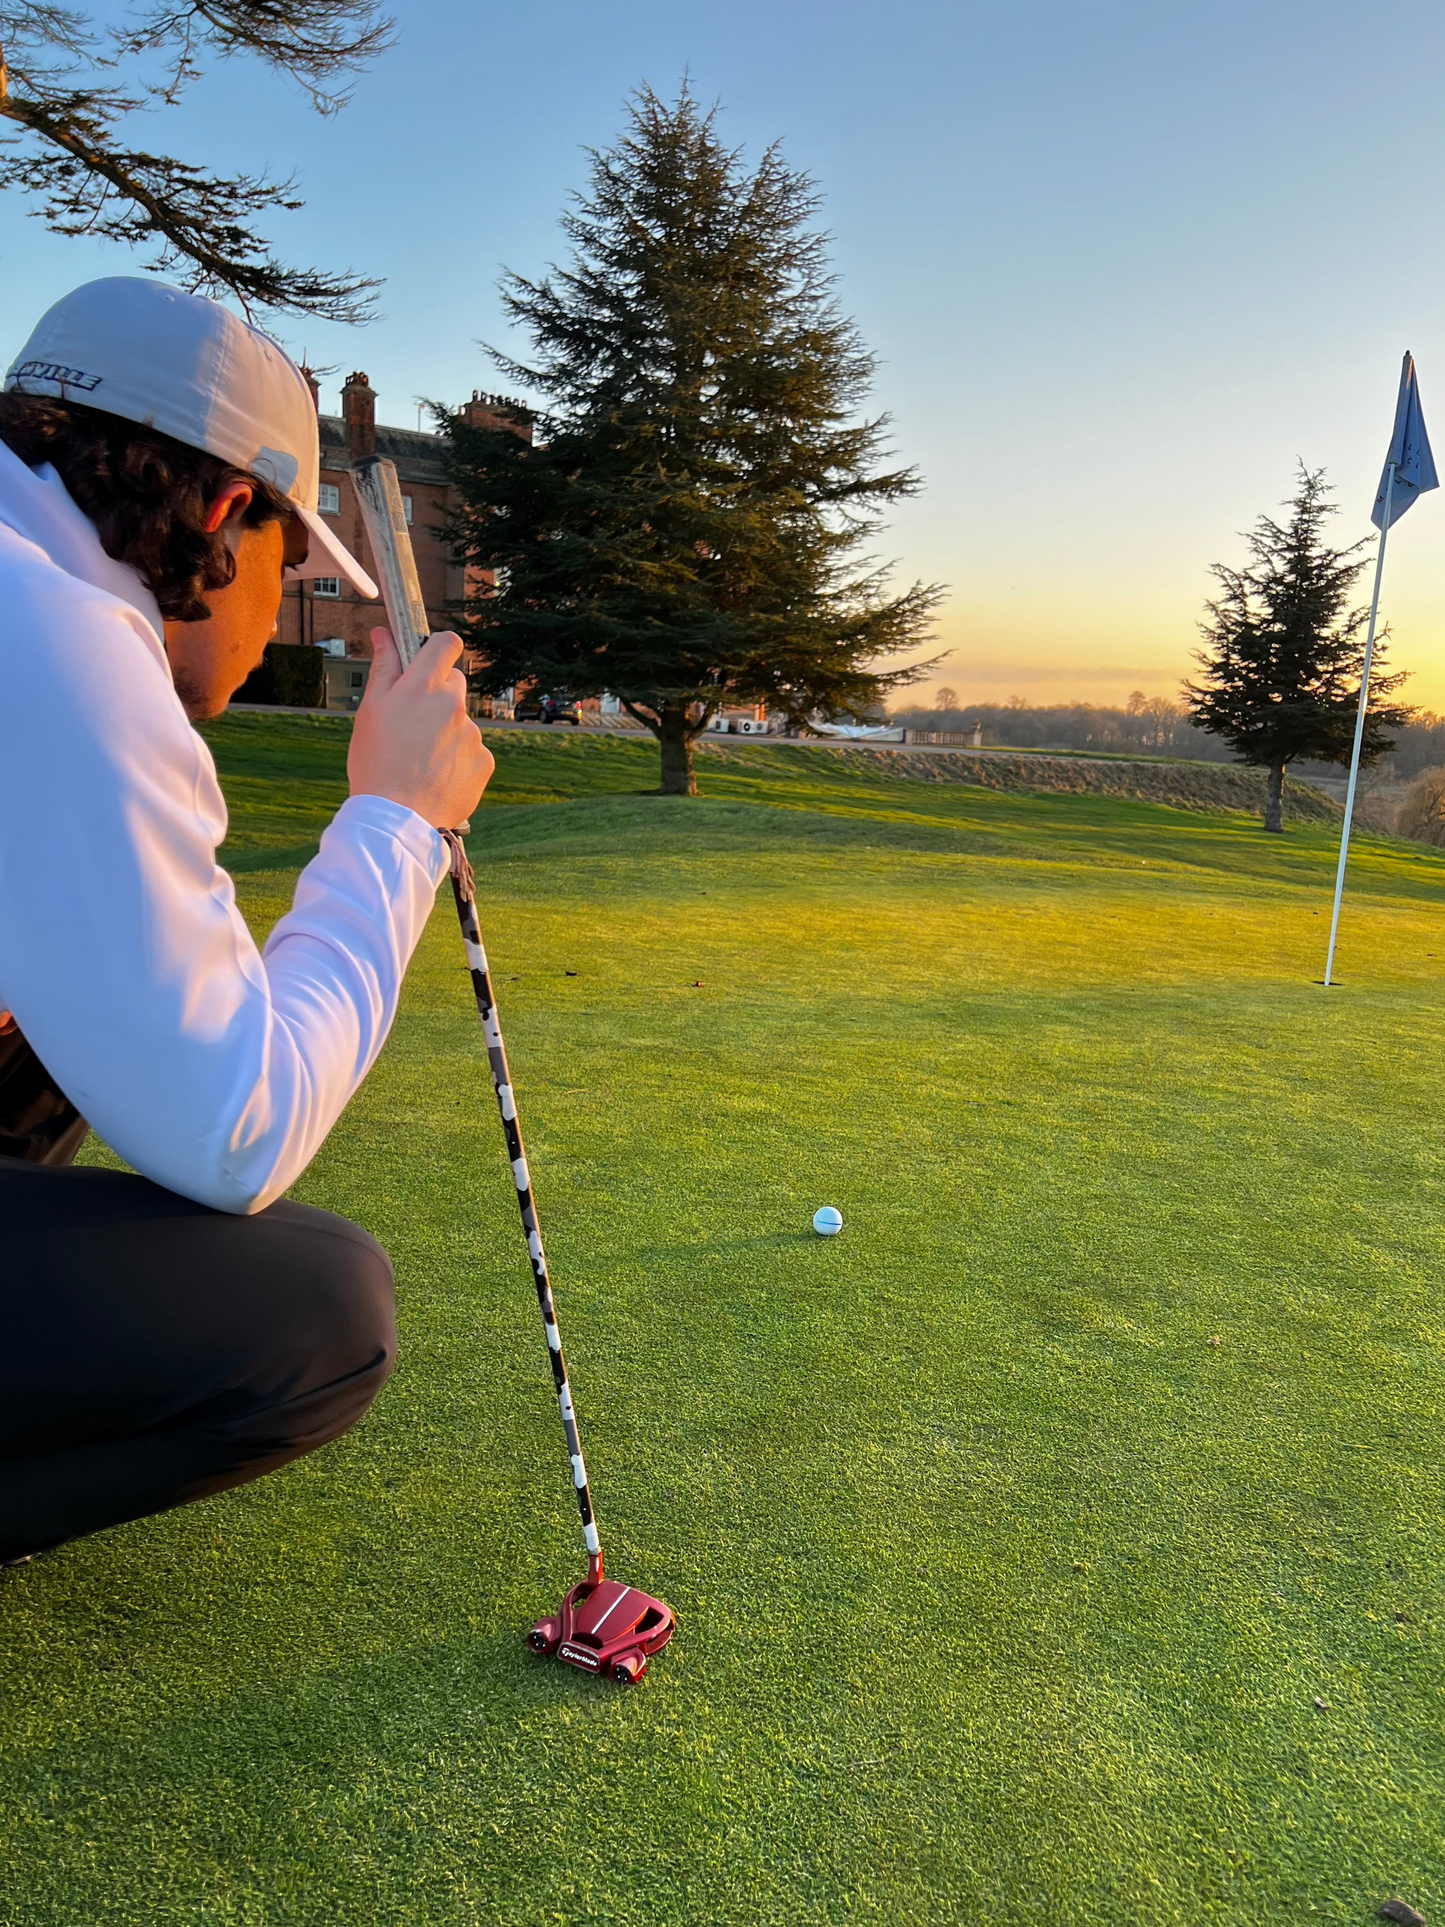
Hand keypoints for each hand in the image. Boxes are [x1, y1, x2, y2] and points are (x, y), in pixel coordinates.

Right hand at [348, 629, 493, 828]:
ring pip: (461, 722)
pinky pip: (472, 751)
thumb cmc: (375, 764)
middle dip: (438, 694)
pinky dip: (458, 759)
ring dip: (446, 732)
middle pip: (454, 683)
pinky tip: (437, 776)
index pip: (445, 644)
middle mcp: (453, 705)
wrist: (397, 819)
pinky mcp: (484, 761)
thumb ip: (383, 667)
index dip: (437, 648)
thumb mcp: (370, 711)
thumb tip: (383, 634)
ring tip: (421, 760)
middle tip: (413, 722)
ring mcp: (472, 734)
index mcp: (422, 686)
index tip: (427, 659)